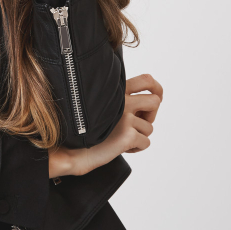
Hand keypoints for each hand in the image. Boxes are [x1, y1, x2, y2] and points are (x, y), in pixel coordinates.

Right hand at [48, 73, 162, 177]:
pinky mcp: (128, 134)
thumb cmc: (89, 129)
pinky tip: (121, 147)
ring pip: (150, 127)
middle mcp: (122, 100)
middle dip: (151, 115)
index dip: (156, 89)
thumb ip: (123, 100)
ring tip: (121, 138)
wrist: (74, 150)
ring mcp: (125, 117)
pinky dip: (137, 148)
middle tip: (138, 123)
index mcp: (116, 91)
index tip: (156, 97)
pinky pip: (146, 143)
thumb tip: (152, 101)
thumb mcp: (106, 107)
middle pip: (155, 101)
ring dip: (139, 136)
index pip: (146, 79)